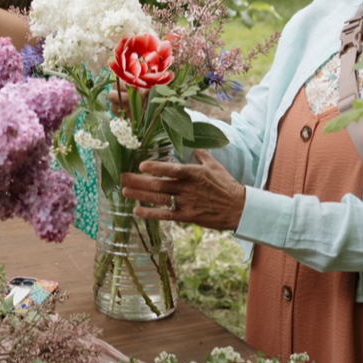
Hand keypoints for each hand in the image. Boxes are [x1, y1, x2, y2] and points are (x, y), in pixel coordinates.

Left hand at [122, 150, 246, 232]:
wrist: (239, 209)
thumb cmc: (227, 185)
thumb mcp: (215, 166)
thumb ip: (201, 155)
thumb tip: (195, 146)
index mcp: (194, 173)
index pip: (172, 169)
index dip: (156, 167)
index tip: (141, 164)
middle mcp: (188, 188)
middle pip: (159, 184)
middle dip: (139, 181)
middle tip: (123, 177)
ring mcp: (186, 203)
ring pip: (159, 199)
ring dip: (140, 195)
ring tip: (125, 191)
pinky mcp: (187, 217)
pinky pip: (166, 215)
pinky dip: (150, 213)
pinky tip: (137, 210)